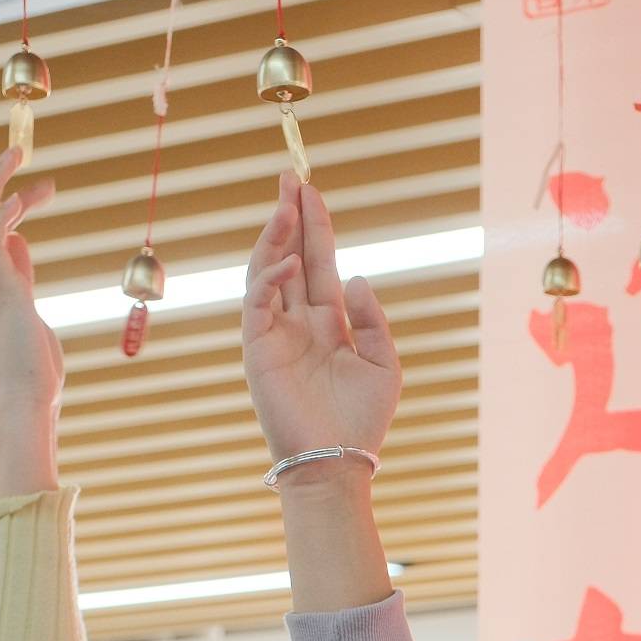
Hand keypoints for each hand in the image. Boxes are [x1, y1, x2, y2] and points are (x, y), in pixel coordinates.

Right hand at [0, 147, 63, 421]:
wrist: (25, 404)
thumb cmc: (32, 373)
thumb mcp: (29, 315)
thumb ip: (22, 281)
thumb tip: (22, 247)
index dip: (10, 207)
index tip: (38, 192)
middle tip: (20, 153)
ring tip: (19, 152)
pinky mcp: (1, 288)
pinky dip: (7, 208)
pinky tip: (26, 193)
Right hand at [242, 173, 401, 466]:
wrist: (337, 462)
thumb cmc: (362, 421)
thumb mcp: (384, 364)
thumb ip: (372, 320)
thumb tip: (355, 277)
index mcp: (328, 324)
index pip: (317, 264)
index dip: (315, 227)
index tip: (312, 190)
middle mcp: (298, 323)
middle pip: (289, 257)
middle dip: (289, 217)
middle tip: (290, 178)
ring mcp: (274, 334)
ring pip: (267, 272)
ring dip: (274, 238)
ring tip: (285, 206)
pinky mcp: (257, 351)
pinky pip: (256, 304)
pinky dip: (269, 280)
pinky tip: (286, 265)